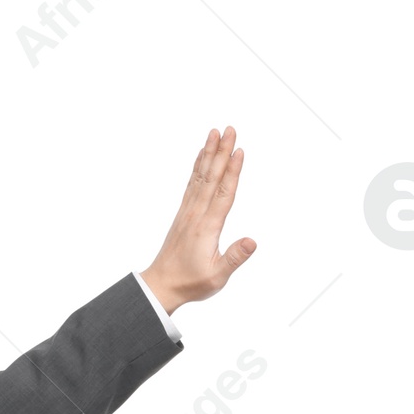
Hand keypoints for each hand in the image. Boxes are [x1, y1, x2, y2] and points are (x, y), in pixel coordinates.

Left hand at [140, 126, 256, 313]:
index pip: (224, 193)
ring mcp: (188, 211)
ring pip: (201, 176)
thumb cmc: (191, 282)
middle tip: (230, 129)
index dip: (233, 171)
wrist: (162, 284)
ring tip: (215, 132)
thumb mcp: (217, 276)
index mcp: (208, 227)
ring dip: (209, 153)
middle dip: (222, 152)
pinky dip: (197, 166)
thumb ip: (234, 257)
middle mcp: (197, 214)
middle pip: (212, 177)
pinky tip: (201, 154)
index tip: (239, 150)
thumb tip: (252, 241)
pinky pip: (192, 183)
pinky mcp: (184, 213)